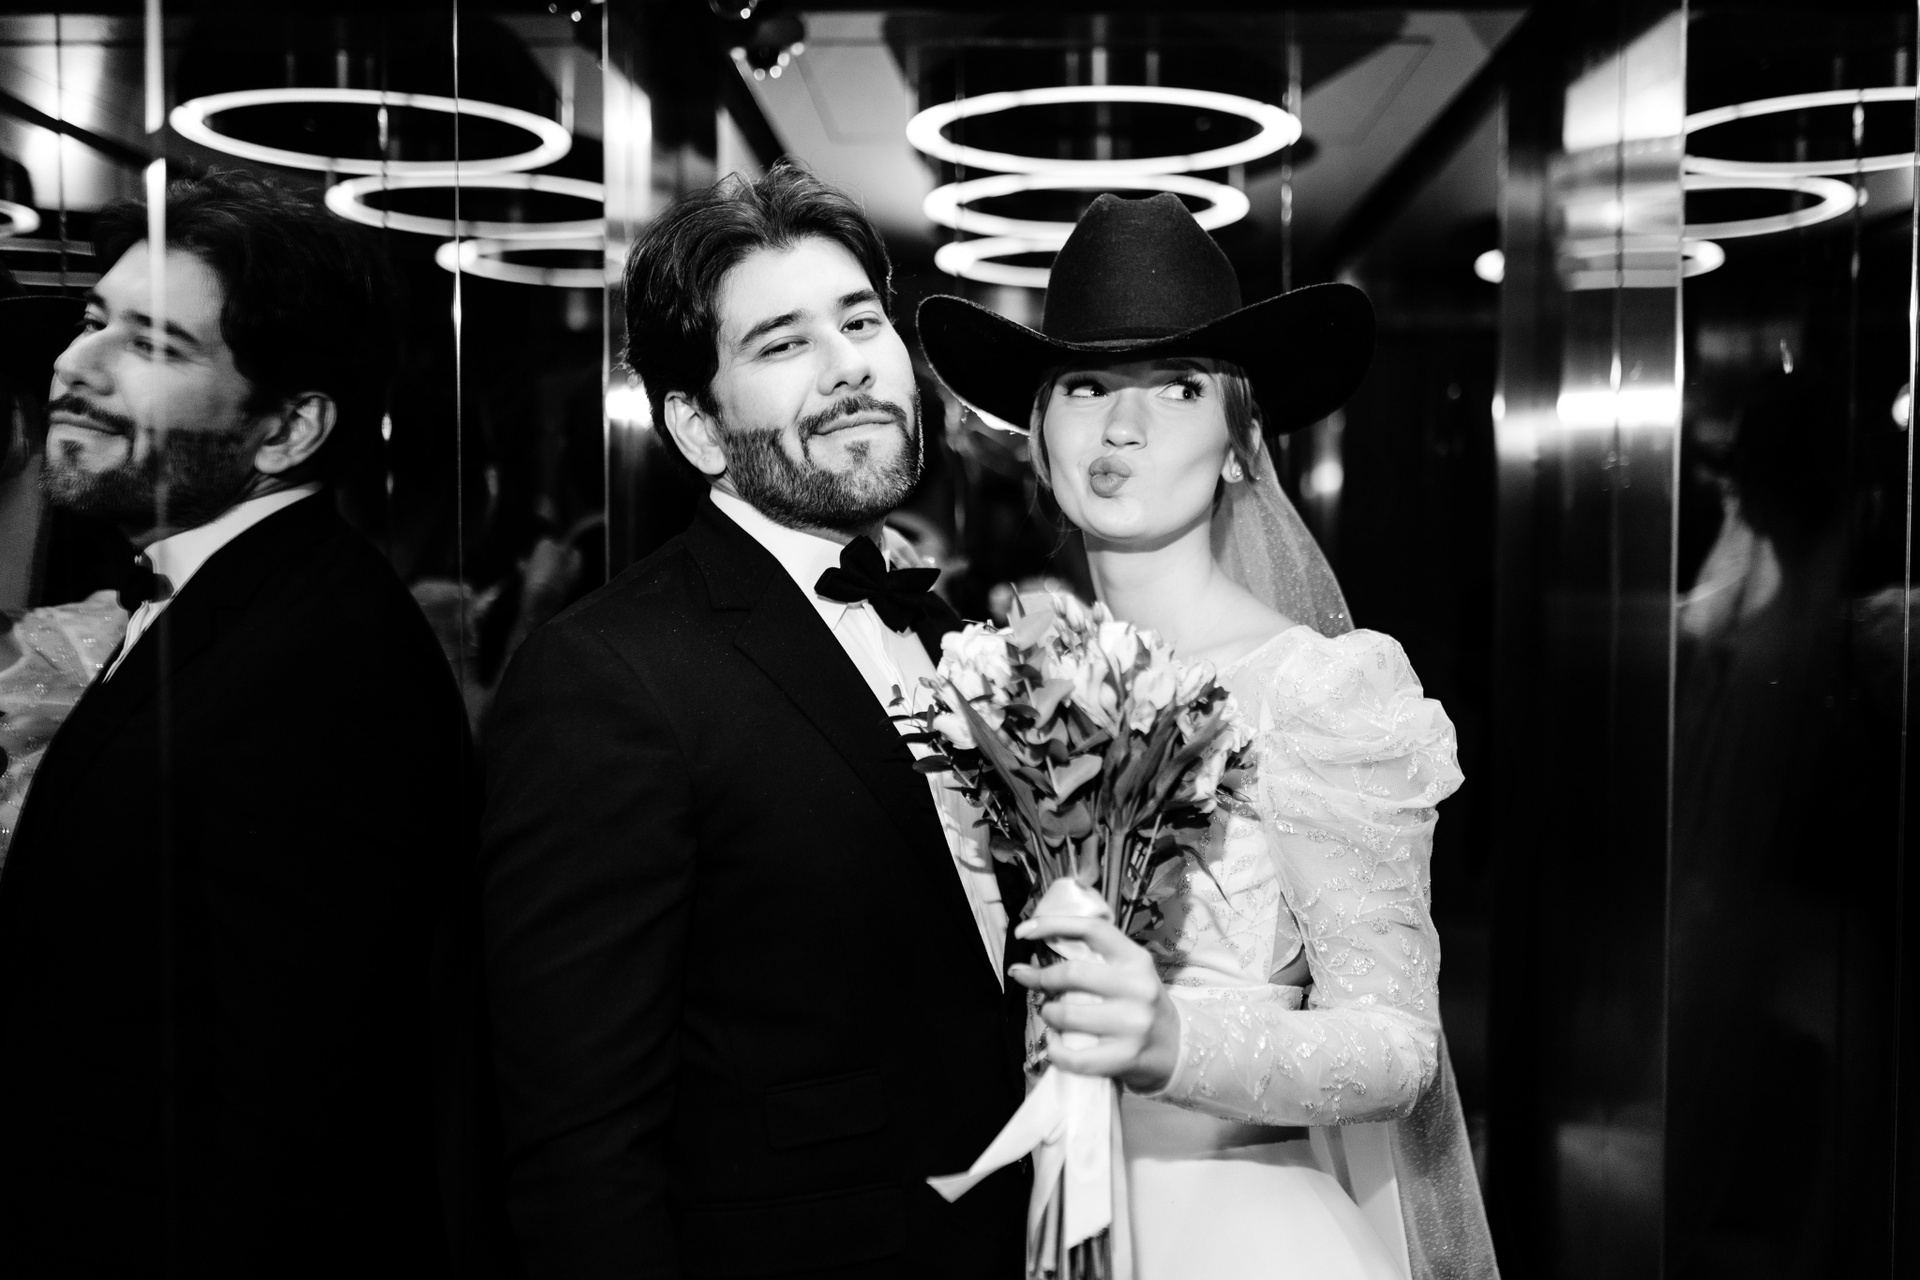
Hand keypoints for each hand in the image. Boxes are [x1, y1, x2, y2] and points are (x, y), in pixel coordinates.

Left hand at [1009, 914, 1180, 1093]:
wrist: (1178, 1048)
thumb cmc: (1141, 1006)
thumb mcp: (1128, 974)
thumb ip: (1093, 962)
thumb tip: (1032, 961)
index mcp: (1136, 959)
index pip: (1091, 929)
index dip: (1052, 924)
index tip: (1023, 932)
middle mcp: (1138, 987)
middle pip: (1071, 973)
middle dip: (1040, 977)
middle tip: (1029, 981)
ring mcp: (1133, 1024)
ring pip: (1067, 1014)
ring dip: (1047, 1013)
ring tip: (1050, 1014)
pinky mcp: (1126, 1056)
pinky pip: (1074, 1056)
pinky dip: (1055, 1050)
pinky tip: (1056, 1044)